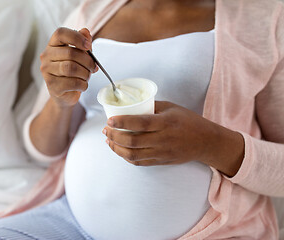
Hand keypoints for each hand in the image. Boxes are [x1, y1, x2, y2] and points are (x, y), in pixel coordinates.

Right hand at [40, 27, 97, 107]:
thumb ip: (83, 44)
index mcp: (53, 45)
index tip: (88, 46)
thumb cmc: (72, 73)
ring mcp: (47, 72)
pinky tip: (82, 85)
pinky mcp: (52, 86)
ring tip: (87, 76)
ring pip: (71, 68)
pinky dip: (83, 84)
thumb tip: (85, 32)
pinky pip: (73, 83)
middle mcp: (46, 56)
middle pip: (70, 53)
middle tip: (93, 67)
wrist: (65, 94)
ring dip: (85, 73)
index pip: (60, 33)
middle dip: (87, 61)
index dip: (76, 37)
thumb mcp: (80, 56)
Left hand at [103, 101, 243, 176]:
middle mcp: (163, 139)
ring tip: (108, 141)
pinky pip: (139, 162)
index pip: (140, 123)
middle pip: (132, 141)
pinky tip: (120, 150)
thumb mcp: (172, 108)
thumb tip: (131, 106)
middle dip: (114, 136)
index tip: (109, 120)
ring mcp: (161, 152)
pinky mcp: (161, 161)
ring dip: (116, 148)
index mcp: (165, 123)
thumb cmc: (188, 121)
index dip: (122, 122)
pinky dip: (126, 157)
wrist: (206, 142)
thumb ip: (151, 106)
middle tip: (106, 130)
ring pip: (133, 154)